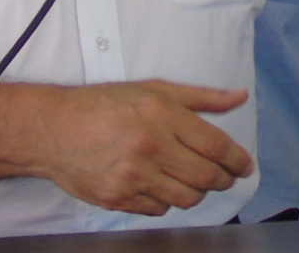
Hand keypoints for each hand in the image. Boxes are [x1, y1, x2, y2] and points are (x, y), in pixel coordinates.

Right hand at [37, 80, 252, 214]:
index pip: (216, 147)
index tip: (245, 167)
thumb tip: (240, 97)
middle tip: (226, 177)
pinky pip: (159, 209)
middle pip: (205, 178)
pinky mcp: (117, 198)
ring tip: (194, 181)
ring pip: (186, 199)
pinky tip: (162, 186)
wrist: (53, 128)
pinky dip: (167, 201)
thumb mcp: (155, 89)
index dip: (238, 161)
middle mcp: (151, 147)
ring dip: (197, 193)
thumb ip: (202, 97)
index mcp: (163, 116)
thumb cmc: (104, 104)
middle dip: (223, 180)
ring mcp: (133, 177)